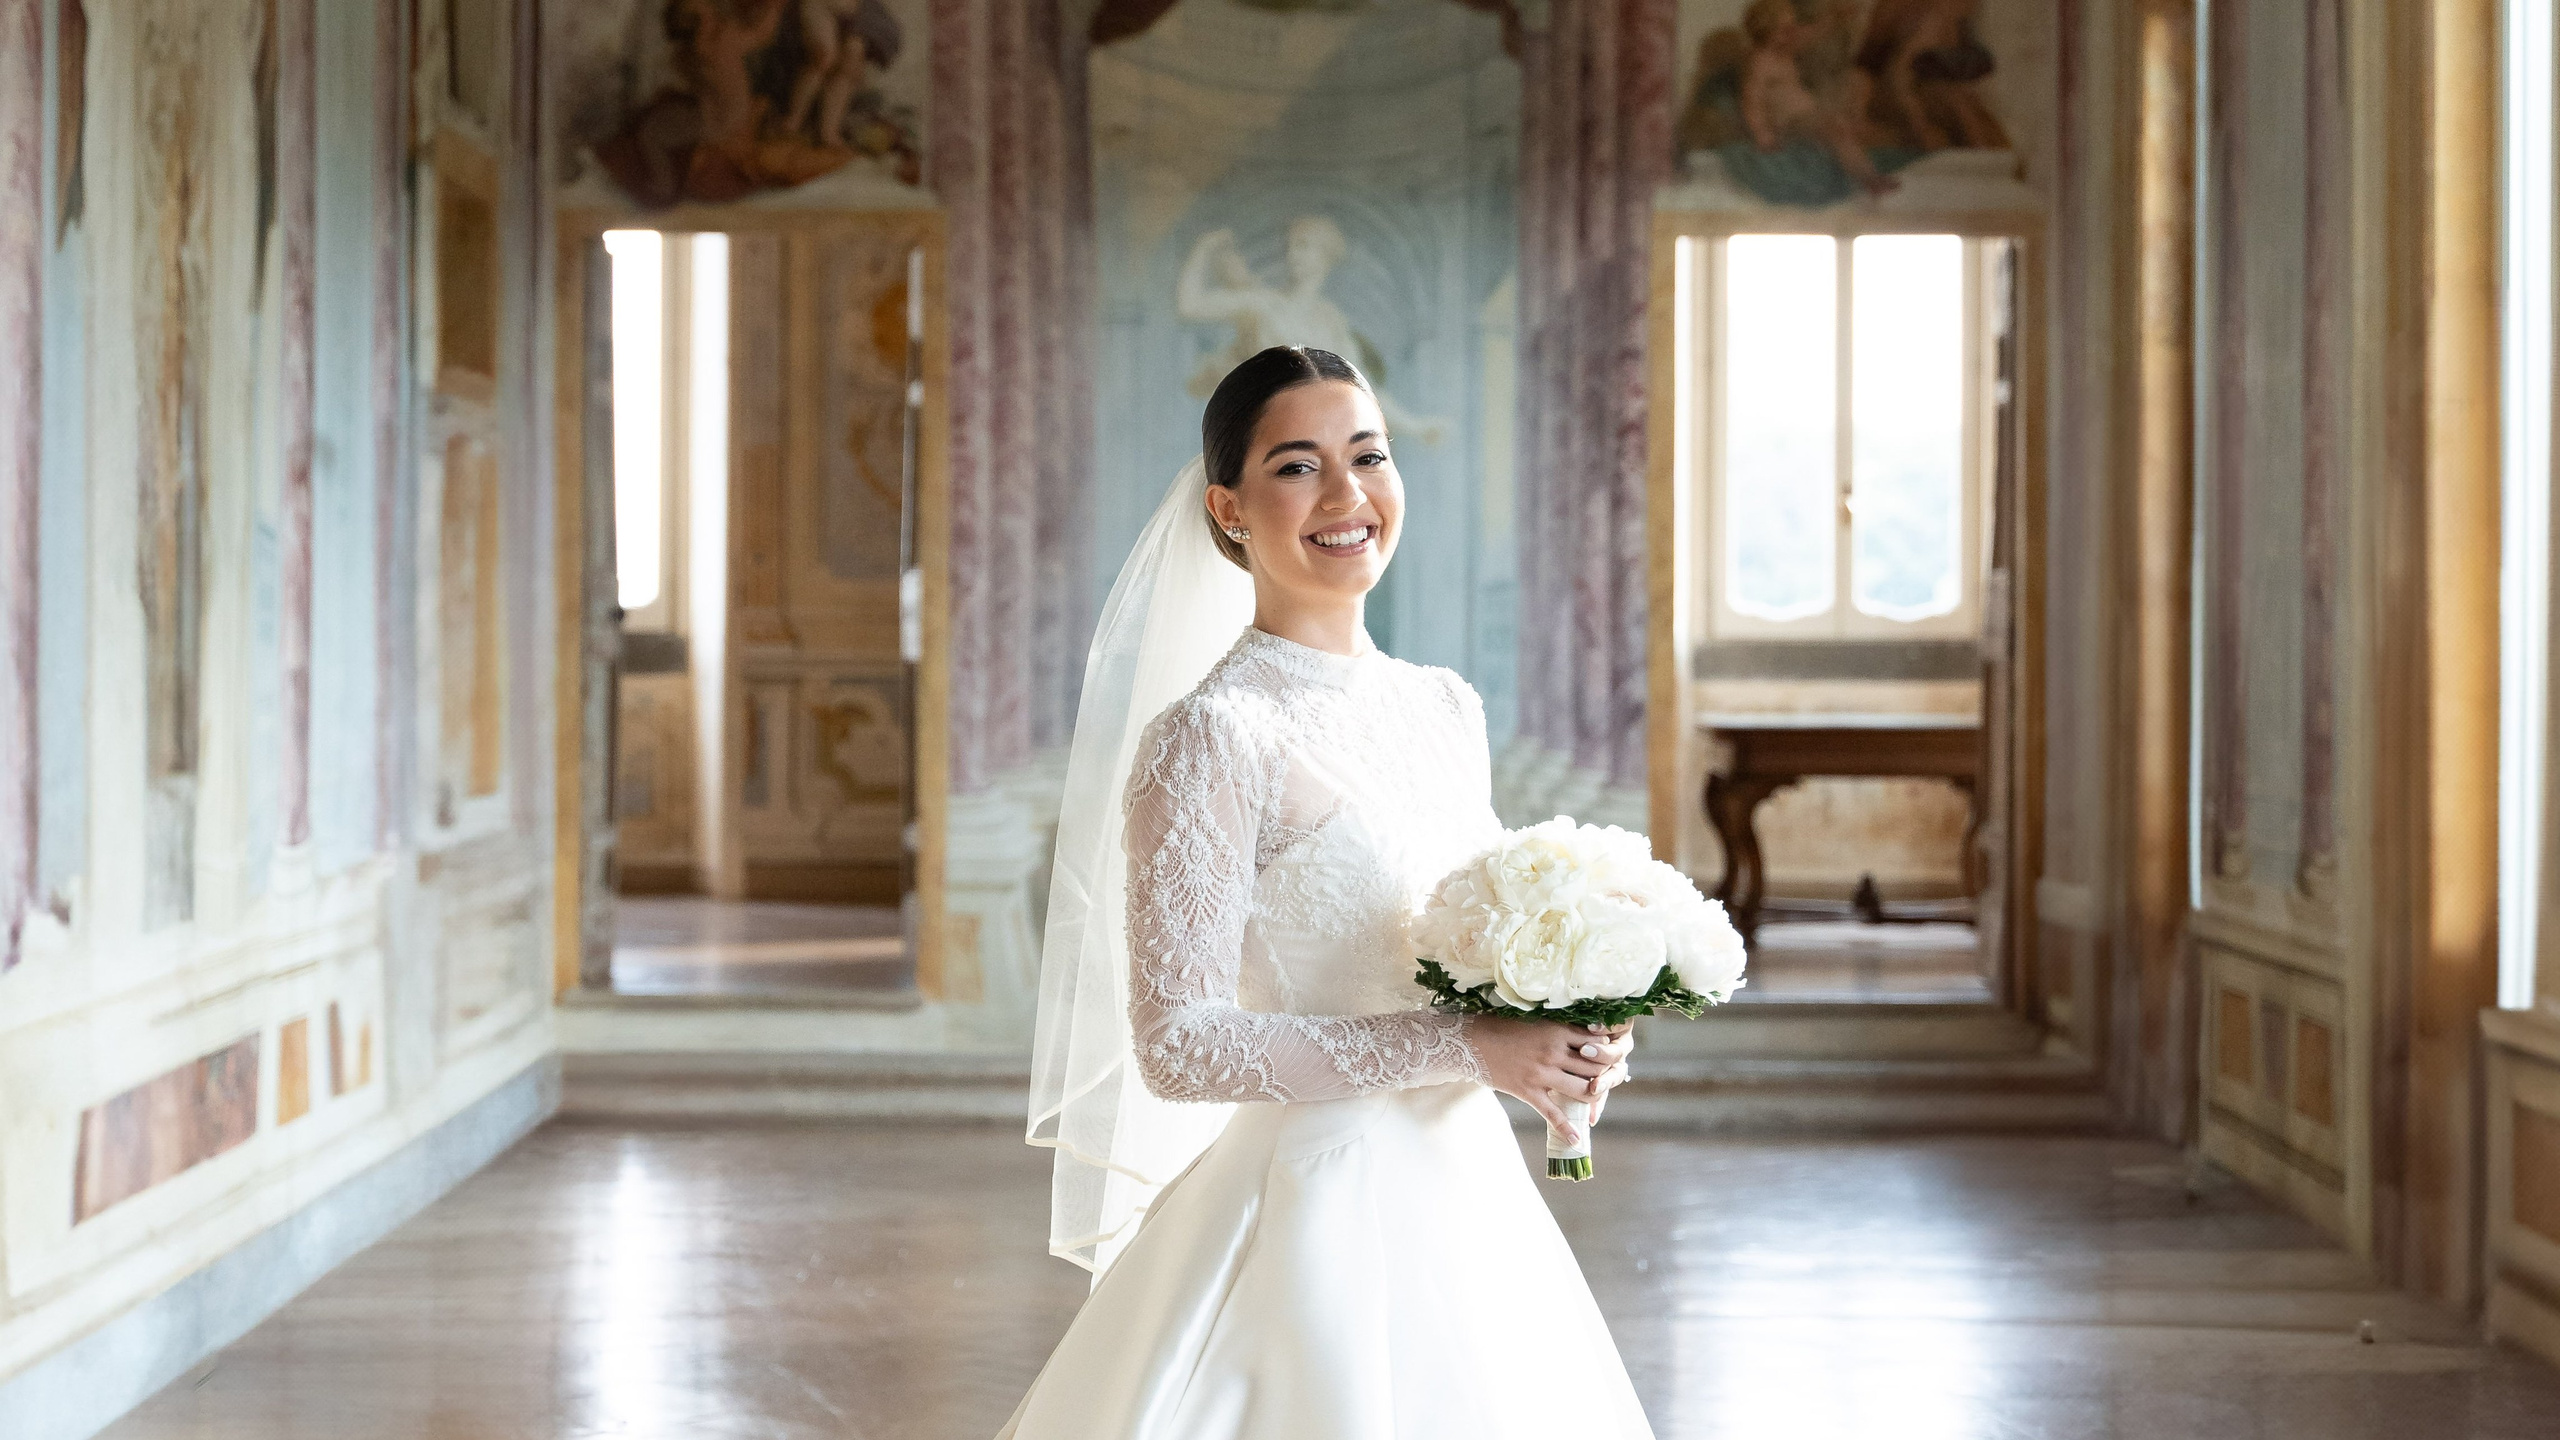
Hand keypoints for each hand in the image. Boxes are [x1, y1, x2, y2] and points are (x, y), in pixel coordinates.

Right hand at [1469, 1018, 1633, 1144]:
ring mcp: (1542, 1074)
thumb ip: (1559, 1025)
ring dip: (1593, 1097)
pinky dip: (1567, 1129)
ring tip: (1596, 1101)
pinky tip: (1577, 1140)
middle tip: (1611, 1078)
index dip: (1608, 1050)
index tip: (1612, 1054)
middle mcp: (1554, 1053)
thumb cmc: (1501, 1025)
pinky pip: (1553, 1114)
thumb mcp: (1534, 1019)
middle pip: (1594, 1067)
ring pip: (1581, 1091)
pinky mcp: (1528, 1092)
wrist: (1471, 1041)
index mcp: (1557, 1031)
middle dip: (1606, 1074)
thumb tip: (1585, 1031)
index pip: (1596, 1042)